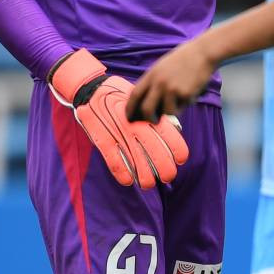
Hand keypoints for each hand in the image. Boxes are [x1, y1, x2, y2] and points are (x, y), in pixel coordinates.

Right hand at [48, 48, 188, 187]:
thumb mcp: (143, 101)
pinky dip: (121, 171)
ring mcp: (119, 133)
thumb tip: (176, 129)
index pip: (169, 135)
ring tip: (149, 184)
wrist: (92, 89)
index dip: (177, 149)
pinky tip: (128, 181)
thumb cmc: (123, 97)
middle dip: (164, 167)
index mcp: (148, 116)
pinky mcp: (102, 138)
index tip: (180, 160)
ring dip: (144, 175)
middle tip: (168, 177)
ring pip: (136, 158)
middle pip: (156, 151)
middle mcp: (136, 126)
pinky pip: (113, 158)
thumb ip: (157, 116)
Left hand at [127, 41, 218, 123]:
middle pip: (147, 108)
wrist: (202, 53)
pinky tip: (191, 92)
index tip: (129, 117)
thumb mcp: (161, 67)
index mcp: (151, 75)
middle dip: (149, 118)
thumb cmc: (182, 59)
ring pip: (167, 111)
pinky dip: (186, 103)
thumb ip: (154, 82)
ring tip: (180, 102)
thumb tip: (150, 101)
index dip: (130, 108)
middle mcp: (159, 83)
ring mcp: (172, 89)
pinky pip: (183, 106)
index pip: (135, 95)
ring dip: (173, 111)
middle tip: (154, 121)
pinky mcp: (186, 94)